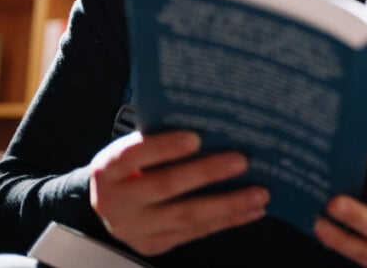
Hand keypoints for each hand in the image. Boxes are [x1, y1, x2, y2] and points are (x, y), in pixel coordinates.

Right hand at [88, 130, 268, 255]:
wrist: (109, 202)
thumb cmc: (133, 164)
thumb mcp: (133, 146)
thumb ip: (160, 136)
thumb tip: (213, 121)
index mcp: (107, 169)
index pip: (133, 155)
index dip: (164, 147)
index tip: (197, 137)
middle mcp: (115, 202)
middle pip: (164, 186)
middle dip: (206, 173)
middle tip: (242, 160)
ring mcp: (134, 228)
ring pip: (186, 216)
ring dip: (228, 204)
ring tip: (260, 192)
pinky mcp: (154, 245)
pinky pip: (196, 232)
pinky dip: (228, 220)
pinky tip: (252, 209)